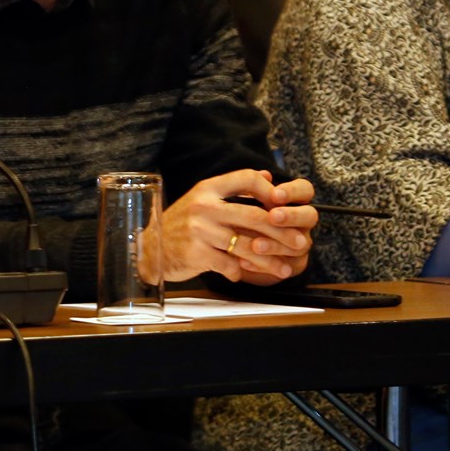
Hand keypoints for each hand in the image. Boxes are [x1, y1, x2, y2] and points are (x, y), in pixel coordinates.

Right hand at [144, 170, 315, 284]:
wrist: (150, 247)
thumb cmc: (181, 223)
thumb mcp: (202, 198)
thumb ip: (232, 189)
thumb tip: (267, 176)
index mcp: (208, 188)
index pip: (245, 178)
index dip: (269, 191)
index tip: (283, 205)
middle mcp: (204, 206)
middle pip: (254, 216)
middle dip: (282, 232)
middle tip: (299, 242)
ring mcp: (200, 230)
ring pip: (247, 246)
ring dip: (270, 260)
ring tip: (284, 269)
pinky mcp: (197, 254)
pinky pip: (230, 265)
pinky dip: (241, 272)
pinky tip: (246, 274)